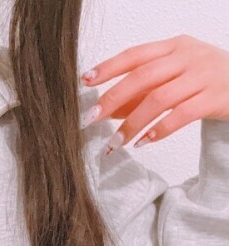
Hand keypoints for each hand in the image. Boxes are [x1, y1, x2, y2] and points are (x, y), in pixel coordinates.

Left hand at [79, 35, 228, 154]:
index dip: (108, 68)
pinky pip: (181, 115)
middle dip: (112, 99)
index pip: (134, 55)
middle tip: (91, 119)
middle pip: (142, 77)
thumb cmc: (204, 81)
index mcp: (174, 47)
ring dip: (132, 123)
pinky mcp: (215, 98)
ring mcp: (203, 76)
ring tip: (115, 142)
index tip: (84, 81)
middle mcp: (188, 57)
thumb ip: (142, 92)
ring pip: (159, 99)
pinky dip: (159, 130)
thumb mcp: (173, 78)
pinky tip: (144, 141)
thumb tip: (108, 111)